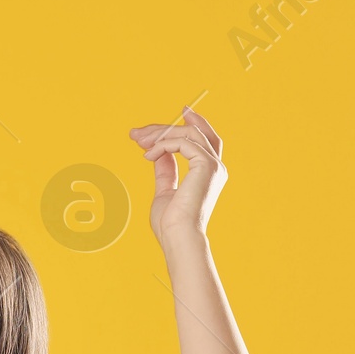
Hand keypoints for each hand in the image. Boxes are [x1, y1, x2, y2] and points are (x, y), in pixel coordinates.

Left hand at [129, 108, 226, 251]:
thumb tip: (158, 152)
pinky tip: (148, 155)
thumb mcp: (164, 190)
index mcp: (209, 173)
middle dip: (165, 128)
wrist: (178, 238)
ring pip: (187, 133)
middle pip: (194, 131)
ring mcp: (213, 164)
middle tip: (139, 133)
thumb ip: (165, 169)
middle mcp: (215, 167)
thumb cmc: (170, 225)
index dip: (191, 123)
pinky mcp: (206, 164)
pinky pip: (182, 141)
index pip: (203, 139)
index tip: (172, 116)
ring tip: (140, 143)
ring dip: (160, 134)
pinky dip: (163, 144)